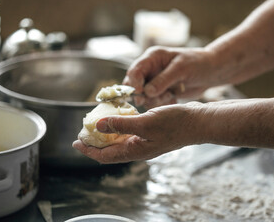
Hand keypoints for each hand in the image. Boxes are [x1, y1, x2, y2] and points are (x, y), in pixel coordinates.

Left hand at [72, 102, 205, 163]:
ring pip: (119, 142)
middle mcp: (138, 149)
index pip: (105, 155)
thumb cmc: (175, 123)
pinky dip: (119, 127)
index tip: (76, 142)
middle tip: (83, 132)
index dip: (88, 150)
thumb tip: (98, 125)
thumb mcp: (145, 122)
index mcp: (135, 151)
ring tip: (96, 124)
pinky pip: (129, 134)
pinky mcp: (150, 135)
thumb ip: (121, 124)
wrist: (197, 122)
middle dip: (94, 143)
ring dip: (106, 134)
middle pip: (110, 150)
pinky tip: (118, 118)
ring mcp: (144, 143)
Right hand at [123, 46, 218, 108]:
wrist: (211, 72)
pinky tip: (174, 97)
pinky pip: (153, 102)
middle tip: (155, 98)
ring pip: (143, 96)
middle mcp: (150, 69)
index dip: (134, 83)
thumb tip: (146, 92)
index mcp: (152, 58)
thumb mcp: (181, 69)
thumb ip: (163, 80)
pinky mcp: (160, 92)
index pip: (134, 71)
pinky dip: (162, 103)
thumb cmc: (198, 63)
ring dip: (155, 100)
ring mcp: (154, 82)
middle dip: (142, 94)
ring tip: (171, 95)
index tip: (140, 93)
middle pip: (134, 85)